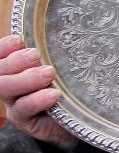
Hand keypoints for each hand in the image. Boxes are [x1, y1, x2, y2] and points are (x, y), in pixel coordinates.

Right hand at [0, 35, 77, 150]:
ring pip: (5, 88)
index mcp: (15, 67)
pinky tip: (53, 94)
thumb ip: (54, 54)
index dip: (3, 47)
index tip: (18, 40)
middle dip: (15, 61)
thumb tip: (61, 32)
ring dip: (25, 79)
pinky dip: (36, 100)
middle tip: (36, 55)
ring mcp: (14, 102)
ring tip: (49, 73)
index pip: (0, 55)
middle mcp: (9, 84)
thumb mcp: (61, 68)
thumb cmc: (68, 87)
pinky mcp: (24, 120)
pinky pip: (22, 109)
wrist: (77, 118)